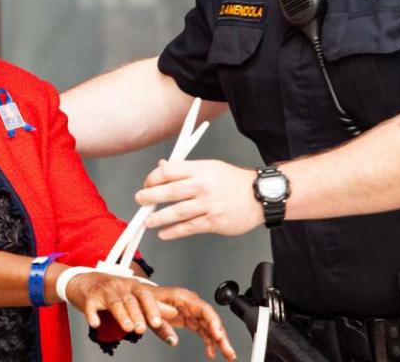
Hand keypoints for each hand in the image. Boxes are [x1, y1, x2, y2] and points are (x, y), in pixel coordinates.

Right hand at [65, 273, 235, 359]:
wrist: (82, 283)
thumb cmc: (114, 296)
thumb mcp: (139, 306)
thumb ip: (158, 318)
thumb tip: (175, 332)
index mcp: (144, 290)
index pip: (163, 299)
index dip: (172, 314)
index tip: (178, 329)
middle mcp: (129, 288)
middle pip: (142, 300)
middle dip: (150, 315)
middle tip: (154, 328)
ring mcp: (109, 290)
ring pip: (119, 303)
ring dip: (125, 316)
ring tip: (131, 329)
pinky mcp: (91, 296)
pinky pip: (94, 306)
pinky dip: (95, 315)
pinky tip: (96, 322)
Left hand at [135, 159, 263, 239]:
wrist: (260, 195)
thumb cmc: (233, 181)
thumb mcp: (209, 167)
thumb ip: (184, 169)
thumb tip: (160, 167)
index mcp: (199, 169)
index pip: (168, 171)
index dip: (153, 178)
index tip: (146, 184)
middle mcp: (203, 186)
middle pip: (169, 191)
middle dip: (149, 197)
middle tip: (139, 200)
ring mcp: (208, 205)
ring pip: (177, 212)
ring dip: (158, 218)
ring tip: (148, 221)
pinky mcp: (214, 222)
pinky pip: (189, 228)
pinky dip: (174, 232)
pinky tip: (164, 233)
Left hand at [152, 286, 236, 359]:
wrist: (140, 295)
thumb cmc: (145, 299)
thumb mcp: (150, 311)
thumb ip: (162, 326)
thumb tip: (172, 340)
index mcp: (183, 297)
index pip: (204, 309)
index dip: (214, 322)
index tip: (219, 336)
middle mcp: (190, 303)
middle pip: (211, 319)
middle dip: (222, 336)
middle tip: (229, 351)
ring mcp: (191, 311)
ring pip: (210, 326)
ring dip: (219, 341)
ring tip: (227, 354)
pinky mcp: (189, 319)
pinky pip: (203, 331)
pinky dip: (208, 341)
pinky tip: (211, 352)